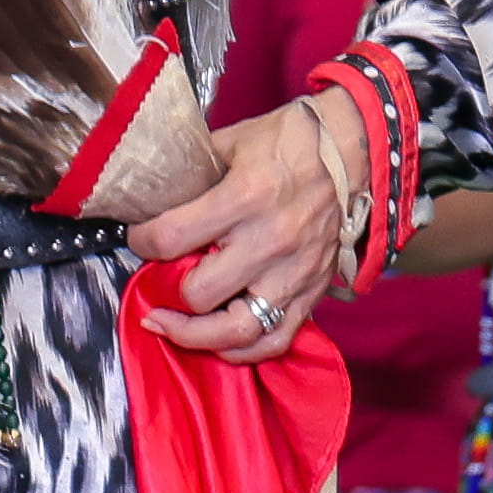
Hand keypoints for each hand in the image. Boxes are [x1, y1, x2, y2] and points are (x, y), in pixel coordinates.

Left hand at [136, 100, 343, 358]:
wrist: (352, 151)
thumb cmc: (287, 143)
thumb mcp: (233, 140)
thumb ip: (194, 172)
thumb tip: (152, 196)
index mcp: (247, 195)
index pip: (173, 237)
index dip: (143, 242)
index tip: (140, 238)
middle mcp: (271, 240)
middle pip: (199, 293)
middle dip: (166, 288)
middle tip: (155, 278)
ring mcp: (294, 273)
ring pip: (235, 331)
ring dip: (193, 335)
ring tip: (168, 324)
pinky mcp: (312, 293)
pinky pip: (273, 342)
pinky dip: (240, 352)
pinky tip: (214, 341)